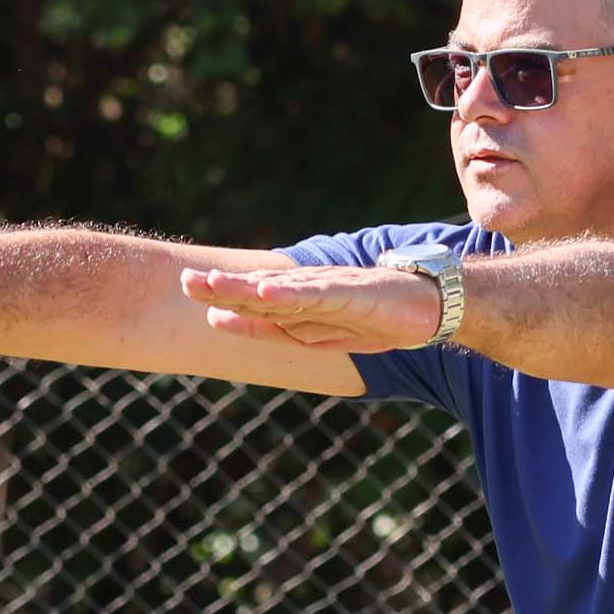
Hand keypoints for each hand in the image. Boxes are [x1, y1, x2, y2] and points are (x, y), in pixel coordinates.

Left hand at [175, 258, 443, 354]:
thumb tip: (216, 319)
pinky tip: (269, 293)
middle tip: (188, 282)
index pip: (252, 299)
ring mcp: (331, 290)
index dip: (220, 294)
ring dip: (250, 287)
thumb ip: (267, 326)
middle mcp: (309, 290)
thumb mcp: (313, 332)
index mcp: (296, 302)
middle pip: (261, 290)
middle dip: (225, 287)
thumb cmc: (369, 318)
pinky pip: (318, 294)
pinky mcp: (353, 293)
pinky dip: (293, 293)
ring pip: (284, 290)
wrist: (426, 306)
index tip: (186, 286)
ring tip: (219, 284)